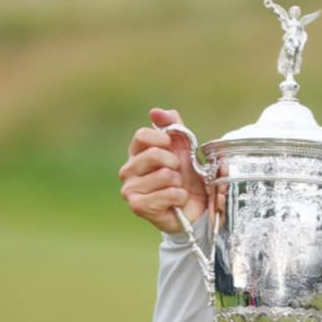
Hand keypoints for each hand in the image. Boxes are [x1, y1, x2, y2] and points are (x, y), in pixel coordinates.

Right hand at [118, 108, 209, 233]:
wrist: (194, 210)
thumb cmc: (186, 179)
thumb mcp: (183, 149)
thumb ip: (173, 127)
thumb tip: (156, 112)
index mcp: (136, 153)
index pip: (142, 135)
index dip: (163, 140)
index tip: (172, 148)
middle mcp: (128, 170)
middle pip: (154, 154)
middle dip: (175, 164)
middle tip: (177, 174)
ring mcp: (129, 189)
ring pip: (165, 176)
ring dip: (179, 183)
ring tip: (176, 189)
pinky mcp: (138, 206)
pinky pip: (169, 194)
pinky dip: (180, 197)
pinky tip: (176, 202)